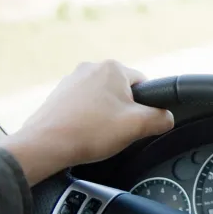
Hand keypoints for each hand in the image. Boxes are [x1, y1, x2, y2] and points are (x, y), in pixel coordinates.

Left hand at [0, 60, 173, 184]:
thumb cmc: (89, 132)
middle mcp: (91, 68)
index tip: (136, 123)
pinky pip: (84, 106)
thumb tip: (167, 118)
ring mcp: (72, 80)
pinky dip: (87, 119)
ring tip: (98, 135)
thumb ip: (162, 118)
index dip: (146, 108)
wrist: (45, 145)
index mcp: (113, 68)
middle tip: (117, 132)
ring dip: (105, 116)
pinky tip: (84, 134)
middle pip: (123, 93)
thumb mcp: (138, 126)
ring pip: (103, 100)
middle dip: (124, 112)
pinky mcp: (59, 95)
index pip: (145, 85)